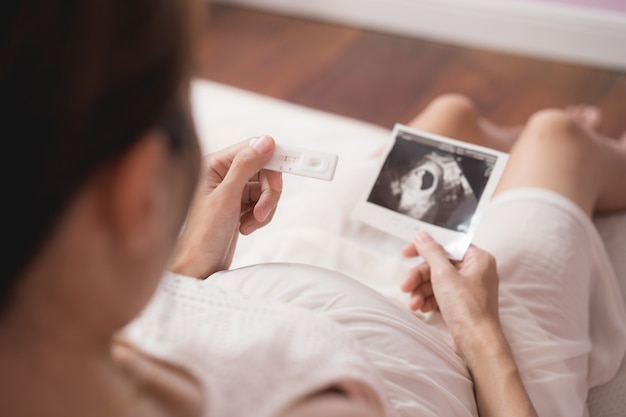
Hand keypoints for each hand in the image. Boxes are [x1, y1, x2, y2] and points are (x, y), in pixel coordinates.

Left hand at [169, 135, 281, 277]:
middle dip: (269, 193)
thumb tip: (266, 141)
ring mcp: (232, 191)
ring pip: (266, 188)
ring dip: (265, 208)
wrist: (199, 269)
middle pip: (264, 170)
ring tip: (250, 224)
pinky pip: (262, 203)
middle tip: (263, 212)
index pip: (253, 149)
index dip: (273, 159)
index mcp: (214, 165)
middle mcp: (222, 174)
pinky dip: (261, 216)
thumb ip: (245, 167)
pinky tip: (245, 228)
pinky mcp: (239, 206)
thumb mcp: (226, 198)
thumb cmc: (203, 237)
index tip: (296, 165)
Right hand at [400, 231, 499, 355]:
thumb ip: (431, 251)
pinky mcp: (462, 305)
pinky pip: (441, 295)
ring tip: (414, 303)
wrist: (477, 343)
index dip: (425, 248)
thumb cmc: (467, 308)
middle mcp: (476, 272)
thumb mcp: (444, 275)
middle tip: (405, 286)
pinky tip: (421, 308)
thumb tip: (422, 235)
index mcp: (478, 259)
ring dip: (421, 291)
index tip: (406, 253)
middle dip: (419, 277)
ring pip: (437, 282)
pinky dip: (429, 300)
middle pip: (439, 265)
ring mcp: (469, 289)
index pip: (447, 245)